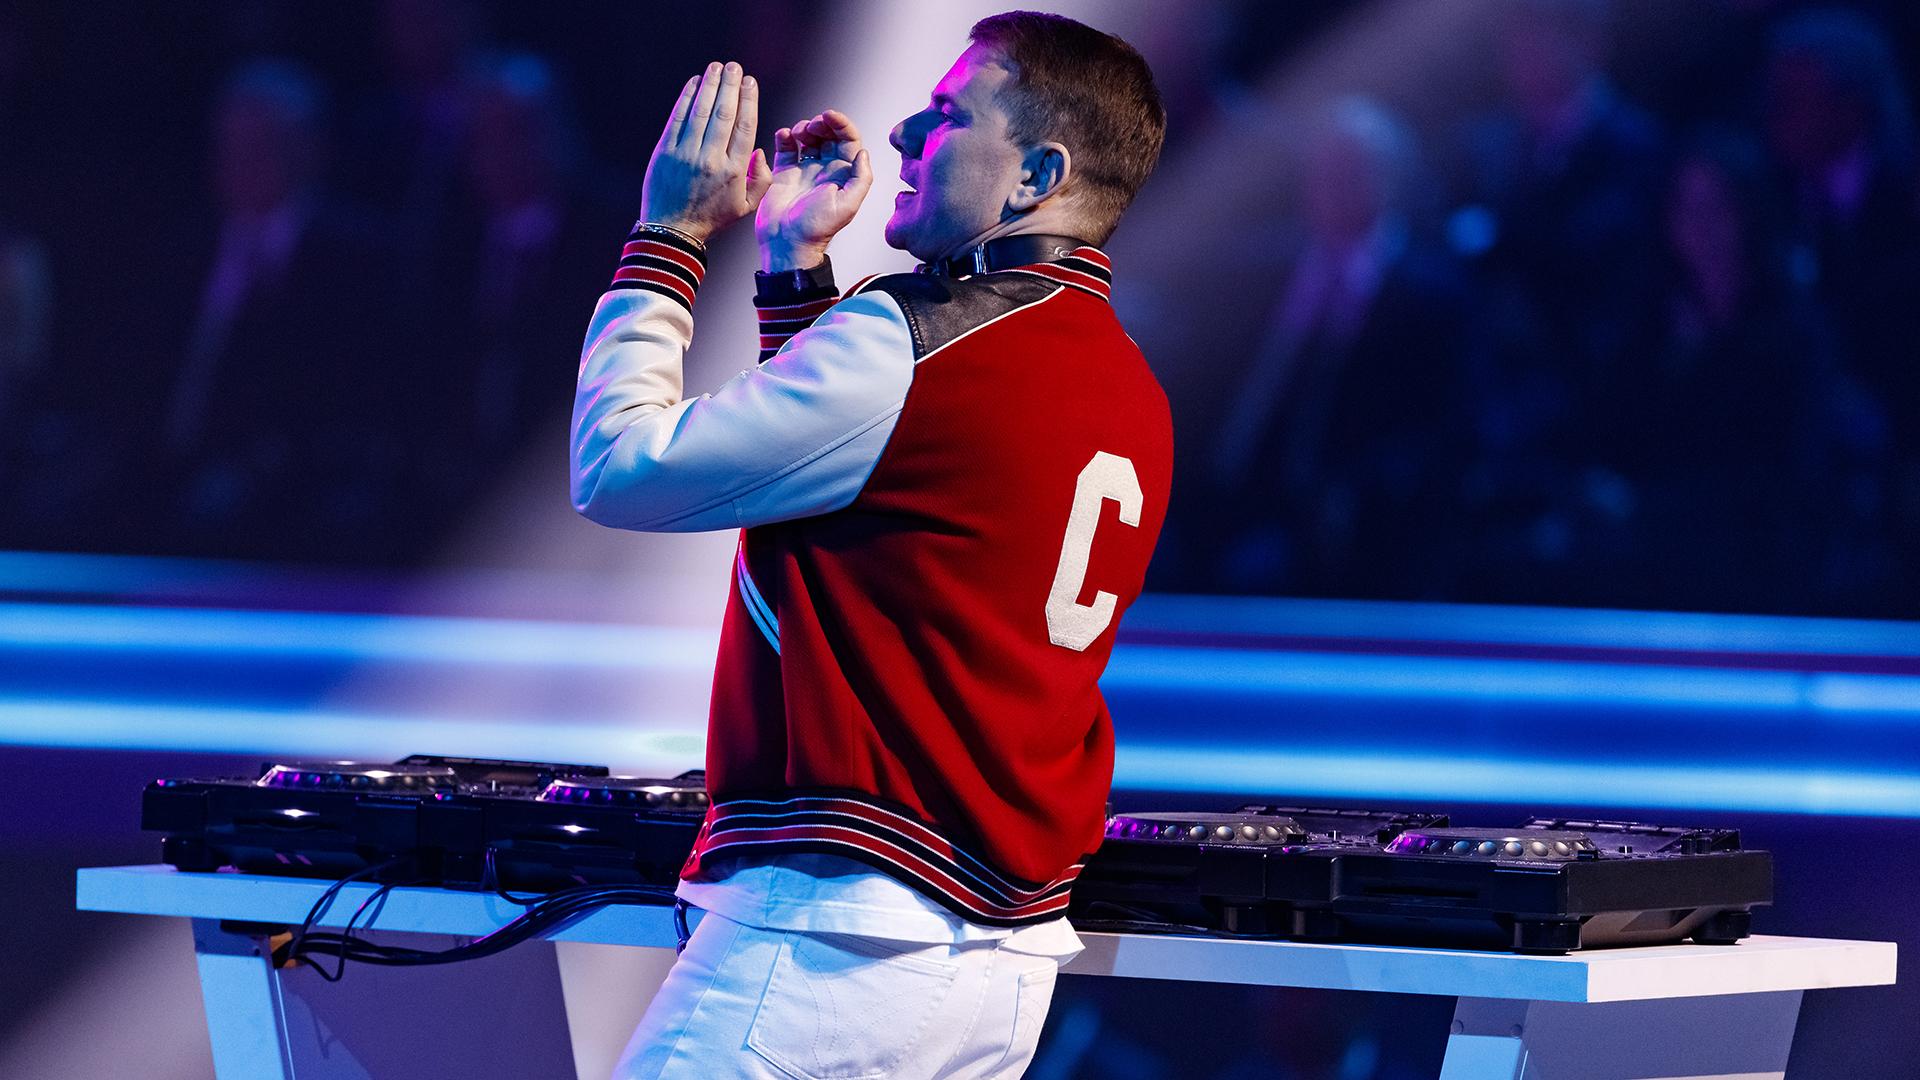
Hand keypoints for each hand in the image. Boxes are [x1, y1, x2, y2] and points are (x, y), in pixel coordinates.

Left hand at [639, 62, 772, 244]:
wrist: (672, 231)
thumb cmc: (712, 218)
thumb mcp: (746, 207)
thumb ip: (760, 179)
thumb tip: (758, 150)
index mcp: (734, 171)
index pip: (744, 126)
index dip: (748, 100)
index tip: (750, 82)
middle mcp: (711, 159)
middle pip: (724, 113)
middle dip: (730, 85)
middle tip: (735, 67)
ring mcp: (687, 154)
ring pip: (702, 111)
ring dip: (710, 85)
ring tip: (717, 67)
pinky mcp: (666, 152)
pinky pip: (678, 118)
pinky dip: (687, 98)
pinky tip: (695, 82)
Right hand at [756, 109, 874, 271]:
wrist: (787, 242)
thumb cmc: (817, 228)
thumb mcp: (847, 205)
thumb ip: (861, 178)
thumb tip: (863, 153)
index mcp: (843, 175)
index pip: (848, 140)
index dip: (841, 124)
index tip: (829, 115)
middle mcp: (826, 170)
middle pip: (828, 135)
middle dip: (821, 124)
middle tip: (812, 126)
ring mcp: (805, 170)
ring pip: (808, 138)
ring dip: (803, 128)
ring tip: (797, 134)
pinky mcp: (785, 172)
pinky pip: (786, 148)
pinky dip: (784, 137)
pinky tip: (783, 136)